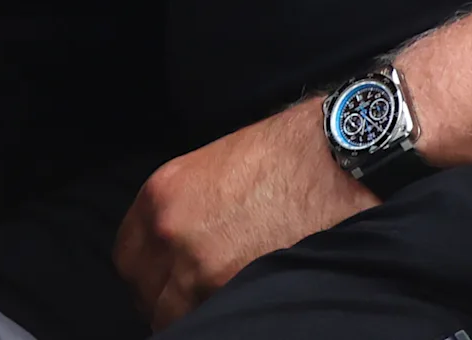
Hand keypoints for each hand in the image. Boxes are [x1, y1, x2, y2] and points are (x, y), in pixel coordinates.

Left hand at [113, 98, 374, 329]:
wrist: (342, 154)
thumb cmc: (290, 152)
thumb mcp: (217, 166)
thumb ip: (188, 209)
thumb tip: (181, 247)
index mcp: (162, 196)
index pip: (128, 258)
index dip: (151, 273)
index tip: (167, 280)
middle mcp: (171, 233)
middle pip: (148, 293)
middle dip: (169, 298)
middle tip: (200, 295)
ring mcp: (201, 268)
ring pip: (175, 314)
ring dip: (196, 311)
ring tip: (228, 298)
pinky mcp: (238, 291)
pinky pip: (214, 320)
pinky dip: (225, 318)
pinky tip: (246, 304)